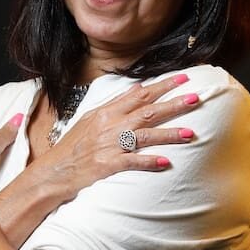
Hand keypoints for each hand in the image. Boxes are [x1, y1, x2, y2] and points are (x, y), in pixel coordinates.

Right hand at [35, 73, 201, 201]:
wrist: (54, 171)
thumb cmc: (74, 146)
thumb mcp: (91, 119)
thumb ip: (115, 104)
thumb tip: (137, 88)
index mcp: (106, 112)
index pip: (139, 94)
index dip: (162, 85)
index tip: (183, 78)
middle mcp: (110, 125)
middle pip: (147, 111)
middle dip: (173, 104)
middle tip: (196, 98)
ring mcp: (109, 145)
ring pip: (145, 135)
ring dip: (169, 134)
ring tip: (190, 133)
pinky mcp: (108, 165)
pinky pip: (132, 161)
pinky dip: (149, 161)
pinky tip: (166, 162)